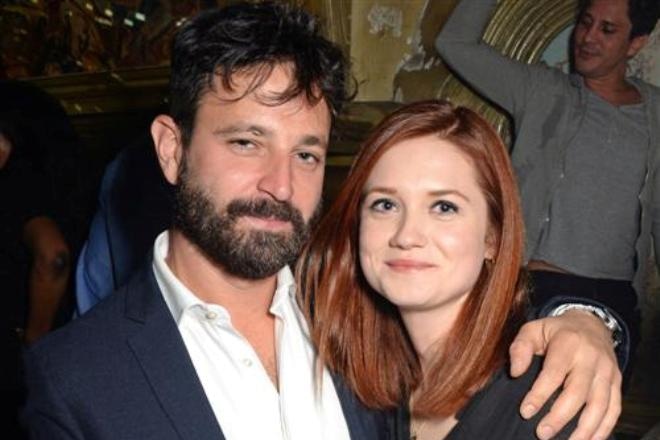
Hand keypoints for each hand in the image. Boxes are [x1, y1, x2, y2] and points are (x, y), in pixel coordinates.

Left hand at [509, 311, 621, 439]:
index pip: (553, 373)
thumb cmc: (557, 331)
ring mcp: (607, 371)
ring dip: (584, 428)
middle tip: (542, 433)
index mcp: (569, 343)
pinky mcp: (617, 383)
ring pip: (599, 405)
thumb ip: (520, 347)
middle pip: (577, 392)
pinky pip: (614, 409)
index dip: (539, 394)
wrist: (591, 324)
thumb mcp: (534, 329)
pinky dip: (604, 428)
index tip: (525, 412)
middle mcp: (592, 358)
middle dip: (559, 416)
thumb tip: (515, 372)